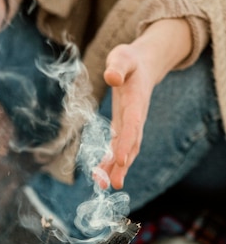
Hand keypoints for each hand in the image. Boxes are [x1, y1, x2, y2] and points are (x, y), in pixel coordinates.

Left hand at [95, 42, 153, 189]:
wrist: (143, 65)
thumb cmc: (130, 60)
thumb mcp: (123, 57)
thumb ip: (118, 66)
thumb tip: (111, 77)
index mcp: (137, 101)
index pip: (133, 125)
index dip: (127, 142)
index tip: (121, 160)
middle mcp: (136, 117)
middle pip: (131, 144)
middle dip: (123, 165)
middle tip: (115, 183)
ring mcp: (130, 125)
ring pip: (125, 150)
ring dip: (115, 169)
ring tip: (104, 186)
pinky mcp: (123, 127)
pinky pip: (117, 148)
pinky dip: (109, 161)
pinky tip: (99, 175)